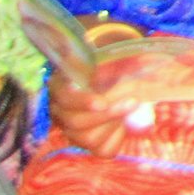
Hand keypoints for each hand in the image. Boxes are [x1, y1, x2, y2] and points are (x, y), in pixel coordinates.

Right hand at [46, 24, 135, 158]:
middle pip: (75, 122)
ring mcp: (74, 130)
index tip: (102, 101)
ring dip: (114, 125)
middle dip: (107, 115)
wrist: (118, 70)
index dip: (81, 102)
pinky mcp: (91, 141)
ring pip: (88, 139)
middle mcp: (61, 111)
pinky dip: (118, 138)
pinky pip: (103, 150)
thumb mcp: (106, 49)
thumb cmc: (110, 57)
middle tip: (133, 101)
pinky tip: (126, 123)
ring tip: (131, 106)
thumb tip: (101, 44)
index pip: (63, 98)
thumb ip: (103, 48)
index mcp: (60, 86)